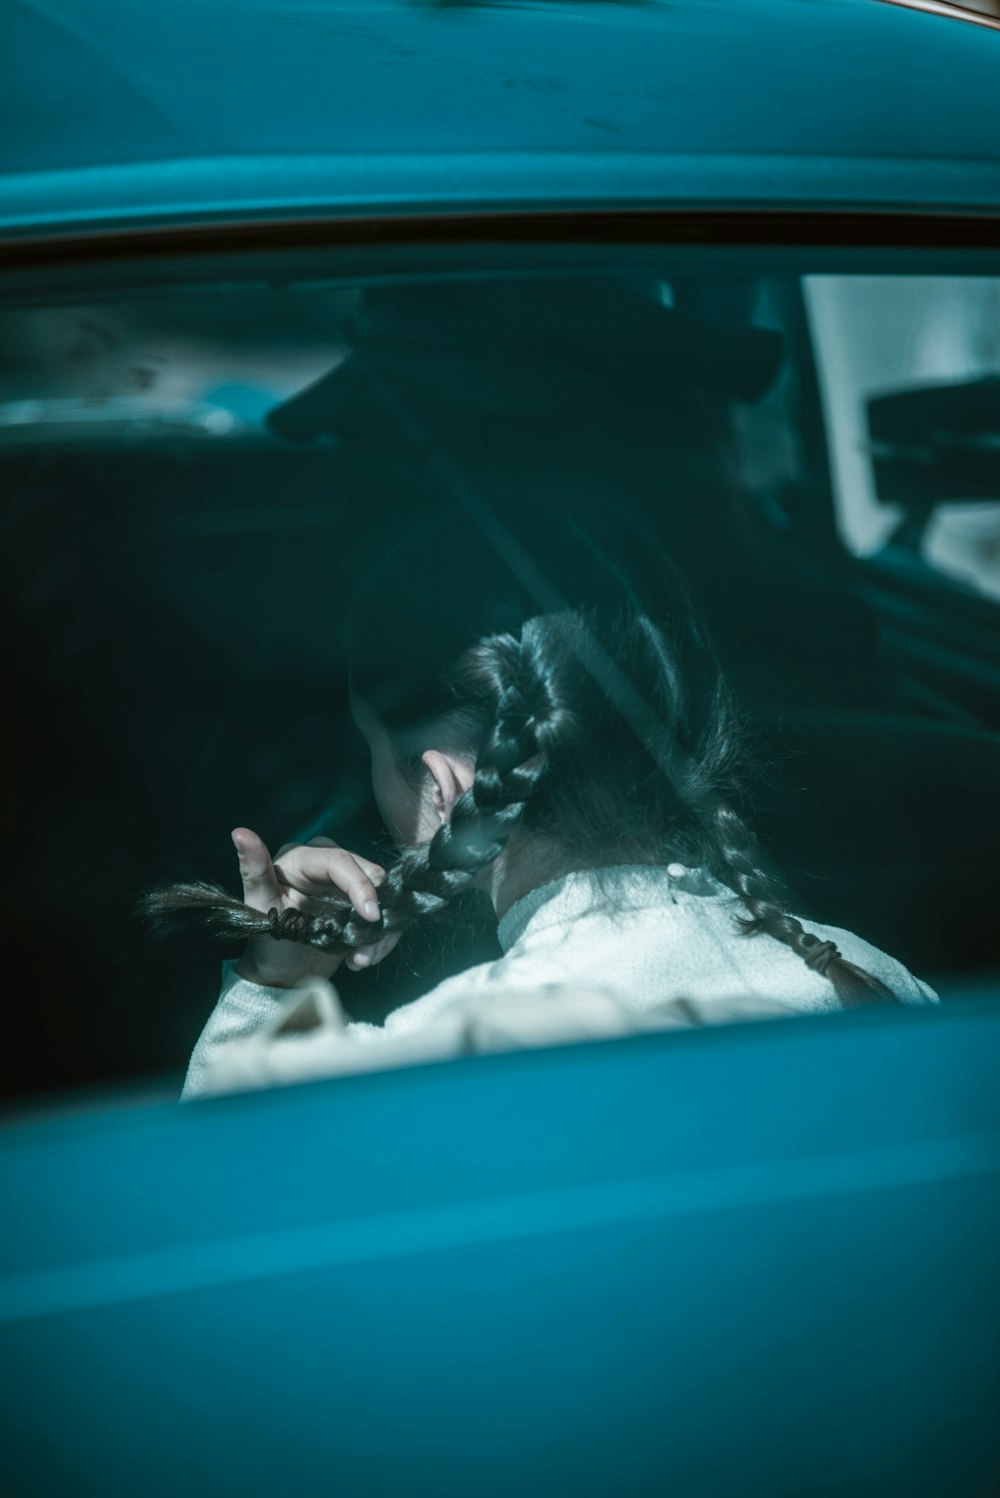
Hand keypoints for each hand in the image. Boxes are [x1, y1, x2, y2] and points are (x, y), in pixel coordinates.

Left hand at [231, 827, 399, 988]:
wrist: (280, 969)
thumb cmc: (264, 936)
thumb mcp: (257, 906)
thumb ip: (254, 870)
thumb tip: (239, 833)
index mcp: (303, 857)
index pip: (339, 861)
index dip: (359, 885)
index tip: (370, 915)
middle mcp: (329, 862)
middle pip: (369, 872)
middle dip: (373, 910)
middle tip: (363, 949)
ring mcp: (350, 883)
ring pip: (385, 892)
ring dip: (380, 930)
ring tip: (360, 959)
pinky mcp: (363, 902)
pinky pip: (387, 912)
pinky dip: (382, 938)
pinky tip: (360, 958)